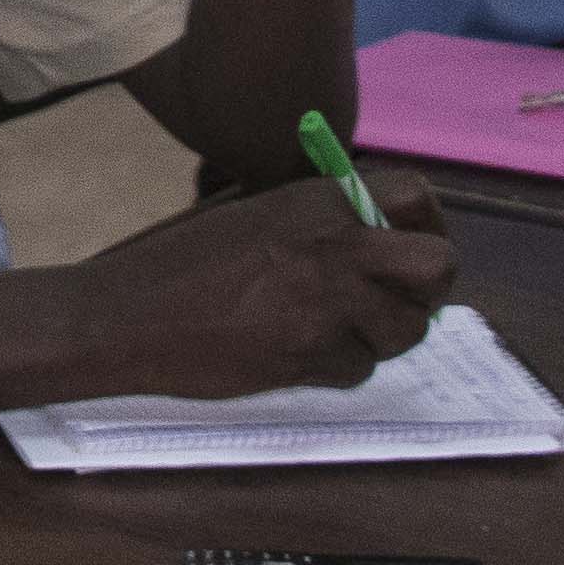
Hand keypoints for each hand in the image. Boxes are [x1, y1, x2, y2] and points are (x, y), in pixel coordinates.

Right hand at [66, 176, 451, 400]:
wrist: (126, 316)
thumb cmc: (180, 263)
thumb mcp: (255, 214)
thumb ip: (318, 220)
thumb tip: (377, 241)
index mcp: (317, 200)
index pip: (415, 196)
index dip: (428, 225)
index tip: (411, 246)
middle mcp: (333, 245)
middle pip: (437, 266)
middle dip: (429, 291)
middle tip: (399, 302)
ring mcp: (326, 302)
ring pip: (406, 329)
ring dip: (380, 337)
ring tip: (332, 331)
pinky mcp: (310, 354)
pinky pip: (359, 368)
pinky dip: (337, 367)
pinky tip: (294, 353)